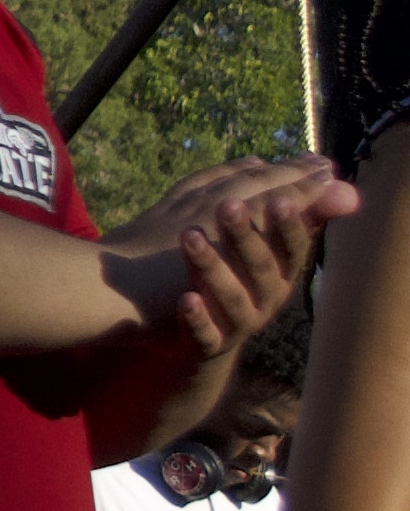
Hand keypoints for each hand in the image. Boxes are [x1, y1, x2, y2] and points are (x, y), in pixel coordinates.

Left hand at [111, 160, 353, 353]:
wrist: (202, 335)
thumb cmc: (238, 273)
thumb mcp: (263, 237)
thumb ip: (291, 203)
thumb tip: (326, 165)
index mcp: (280, 267)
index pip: (292, 244)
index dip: (288, 224)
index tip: (280, 198)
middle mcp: (266, 296)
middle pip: (261, 266)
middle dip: (246, 236)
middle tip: (228, 206)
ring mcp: (238, 321)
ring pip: (231, 296)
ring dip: (212, 266)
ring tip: (189, 236)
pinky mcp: (209, 344)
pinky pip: (206, 336)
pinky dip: (197, 319)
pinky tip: (186, 300)